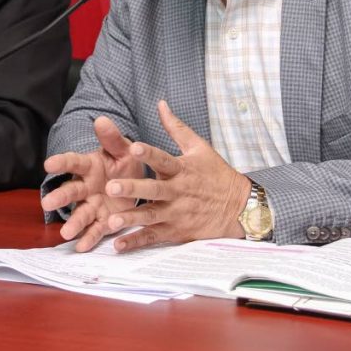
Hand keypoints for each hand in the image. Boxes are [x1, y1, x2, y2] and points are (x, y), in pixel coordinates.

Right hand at [40, 116, 144, 251]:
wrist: (137, 183)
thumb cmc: (125, 162)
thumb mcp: (122, 149)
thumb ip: (112, 138)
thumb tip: (102, 120)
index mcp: (89, 166)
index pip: (72, 162)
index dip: (61, 163)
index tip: (48, 164)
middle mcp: (87, 187)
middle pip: (71, 192)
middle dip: (60, 197)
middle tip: (47, 203)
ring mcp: (93, 205)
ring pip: (81, 214)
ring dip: (73, 223)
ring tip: (65, 233)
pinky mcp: (103, 221)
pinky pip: (95, 230)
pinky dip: (88, 239)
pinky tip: (81, 247)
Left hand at [104, 100, 252, 251]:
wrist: (239, 207)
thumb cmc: (216, 174)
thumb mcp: (200, 148)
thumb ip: (176, 128)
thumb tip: (160, 104)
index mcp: (182, 169)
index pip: (163, 159)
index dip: (148, 154)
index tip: (133, 147)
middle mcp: (178, 192)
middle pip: (153, 190)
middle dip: (132, 189)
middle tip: (110, 187)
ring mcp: (177, 214)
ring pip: (151, 216)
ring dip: (131, 219)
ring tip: (111, 221)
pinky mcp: (177, 232)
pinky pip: (154, 237)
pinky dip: (137, 242)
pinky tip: (119, 245)